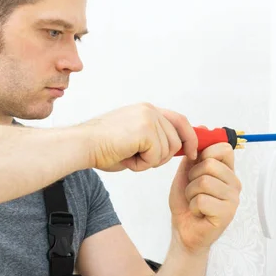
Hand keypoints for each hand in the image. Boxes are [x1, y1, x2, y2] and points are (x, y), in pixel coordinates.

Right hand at [79, 103, 197, 171]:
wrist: (82, 145)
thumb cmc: (101, 147)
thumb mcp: (133, 140)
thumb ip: (153, 139)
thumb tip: (176, 150)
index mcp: (146, 110)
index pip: (180, 121)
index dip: (190, 138)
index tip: (193, 152)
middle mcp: (150, 110)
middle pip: (177, 140)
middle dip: (163, 157)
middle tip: (139, 160)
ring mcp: (149, 118)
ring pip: (167, 151)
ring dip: (148, 162)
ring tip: (127, 156)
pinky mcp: (146, 130)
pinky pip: (156, 156)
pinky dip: (141, 165)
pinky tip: (125, 158)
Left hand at [169, 142, 241, 253]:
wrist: (183, 230)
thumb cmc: (186, 203)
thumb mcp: (186, 173)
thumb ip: (194, 154)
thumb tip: (202, 128)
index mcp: (226, 171)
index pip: (224, 148)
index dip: (205, 154)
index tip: (196, 167)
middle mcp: (234, 183)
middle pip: (210, 164)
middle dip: (192, 177)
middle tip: (193, 190)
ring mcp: (233, 199)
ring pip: (204, 182)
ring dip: (191, 193)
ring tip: (195, 201)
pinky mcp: (227, 214)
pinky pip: (202, 200)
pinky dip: (193, 206)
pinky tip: (198, 212)